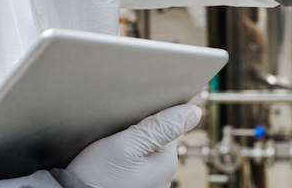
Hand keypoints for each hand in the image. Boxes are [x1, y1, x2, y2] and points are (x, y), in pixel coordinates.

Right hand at [66, 104, 201, 187]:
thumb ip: (159, 127)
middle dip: (134, 132)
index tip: (126, 117)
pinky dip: (119, 159)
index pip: (164, 126)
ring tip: (107, 146)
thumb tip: (194, 111)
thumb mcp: (126, 145)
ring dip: (126, 145)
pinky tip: (106, 159)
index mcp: (167, 164)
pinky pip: (130, 166)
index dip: (144, 116)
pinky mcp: (130, 186)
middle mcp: (162, 178)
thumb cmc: (97, 177)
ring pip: (140, 152)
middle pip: (152, 139)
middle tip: (113, 133)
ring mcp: (146, 184)